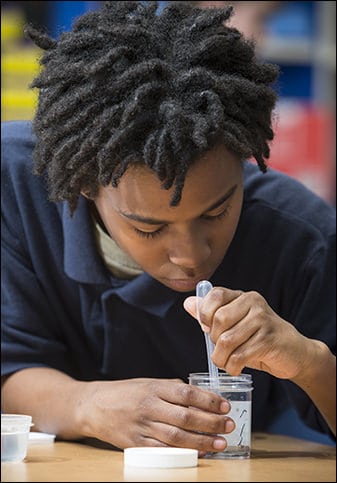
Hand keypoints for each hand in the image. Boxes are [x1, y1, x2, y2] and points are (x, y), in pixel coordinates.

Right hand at [80, 378, 234, 454]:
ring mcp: (142, 427)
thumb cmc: (125, 393)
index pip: (187, 393)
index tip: (225, 405)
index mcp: (154, 388)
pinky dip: (183, 453)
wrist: (94, 406)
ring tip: (221, 442)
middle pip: (186, 416)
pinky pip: (163, 451)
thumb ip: (172, 388)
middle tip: (229, 424)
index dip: (209, 400)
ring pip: (177, 436)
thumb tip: (200, 396)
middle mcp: (149, 406)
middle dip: (211, 422)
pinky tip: (198, 453)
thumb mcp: (149, 383)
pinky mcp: (135, 444)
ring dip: (202, 441)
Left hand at [184, 286, 312, 379]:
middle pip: (218, 320)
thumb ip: (210, 314)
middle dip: (214, 340)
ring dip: (221, 358)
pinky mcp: (268, 340)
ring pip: (227, 340)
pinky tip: (237, 368)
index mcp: (242, 296)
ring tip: (227, 362)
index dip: (205, 314)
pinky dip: (232, 367)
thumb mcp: (234, 324)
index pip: (214, 295)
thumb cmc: (260, 338)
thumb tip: (188, 303)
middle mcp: (253, 302)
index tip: (208, 329)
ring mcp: (262, 320)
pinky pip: (239, 356)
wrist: (295, 353)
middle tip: (221, 350)